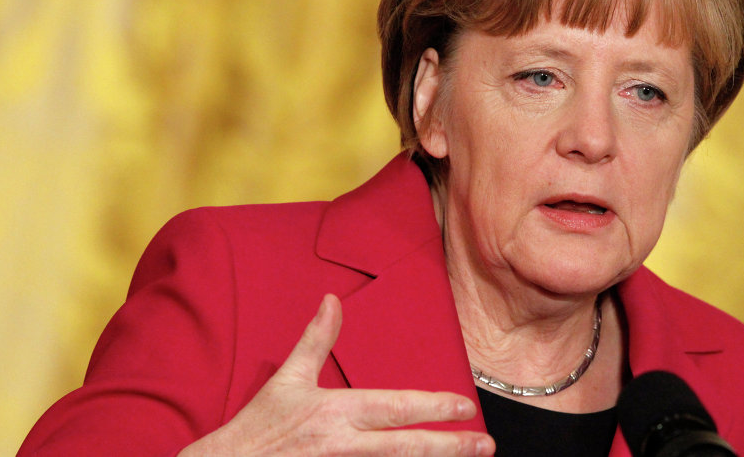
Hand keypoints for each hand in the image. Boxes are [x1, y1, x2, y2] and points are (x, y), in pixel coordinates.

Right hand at [179, 294, 494, 455]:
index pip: (396, 409)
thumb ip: (316, 341)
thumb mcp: (288, 379)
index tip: (466, 407)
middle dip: (451, 446)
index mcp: (337, 412)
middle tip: (485, 445)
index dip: (435, 407)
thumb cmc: (258, 427)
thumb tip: (332, 300)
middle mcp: (344, 444)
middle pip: (408, 447)